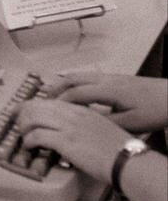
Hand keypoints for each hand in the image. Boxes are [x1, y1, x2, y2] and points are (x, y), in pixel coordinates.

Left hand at [15, 97, 131, 183]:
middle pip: (37, 106)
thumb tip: (69, 130)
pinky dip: (28, 140)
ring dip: (23, 126)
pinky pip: (37, 135)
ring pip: (33, 117)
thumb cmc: (119, 150)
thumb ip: (83, 124)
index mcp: (82, 109)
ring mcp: (68, 127)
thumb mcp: (100, 128)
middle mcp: (73, 114)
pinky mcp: (65, 141)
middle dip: (23, 113)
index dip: (33, 105)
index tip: (24, 111)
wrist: (128, 161)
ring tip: (22, 134)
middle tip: (17, 122)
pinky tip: (28, 145)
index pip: (50, 102)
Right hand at [51, 73, 167, 133]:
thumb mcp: (132, 123)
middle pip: (73, 79)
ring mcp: (111, 77)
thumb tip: (85, 124)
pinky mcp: (116, 78)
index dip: (60, 103)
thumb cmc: (156, 109)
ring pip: (80, 76)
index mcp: (108, 90)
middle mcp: (106, 80)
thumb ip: (107, 123)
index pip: (76, 94)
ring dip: (64, 84)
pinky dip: (76, 83)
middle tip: (44, 100)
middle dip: (56, 89)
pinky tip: (78, 93)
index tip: (49, 112)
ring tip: (55, 95)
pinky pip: (88, 77)